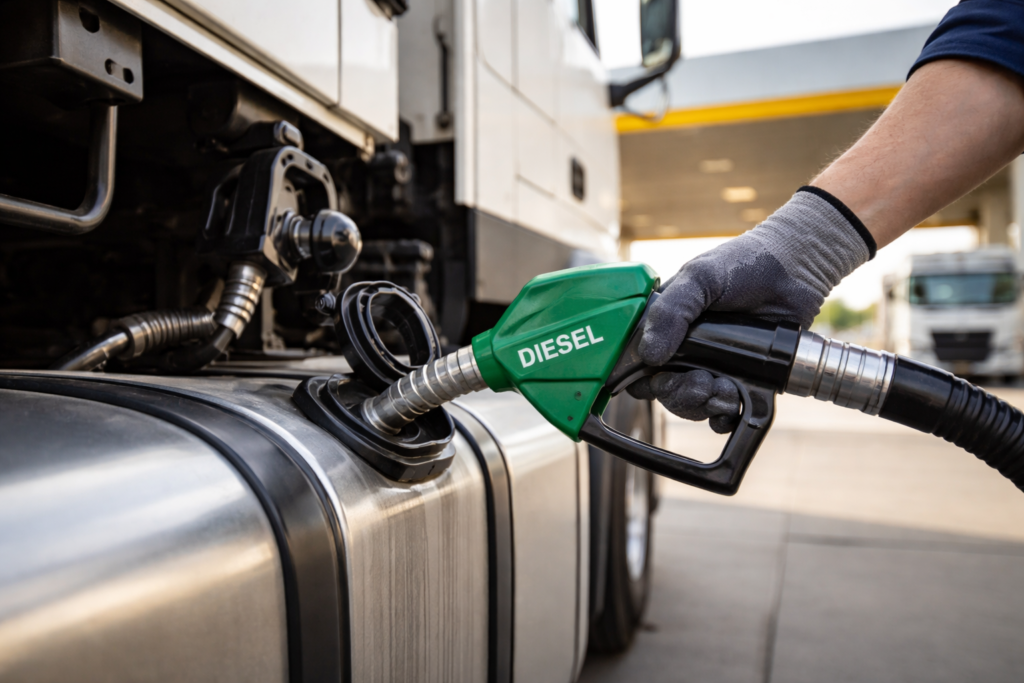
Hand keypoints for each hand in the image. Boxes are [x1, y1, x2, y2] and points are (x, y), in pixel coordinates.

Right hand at [627, 188, 873, 430]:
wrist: (796, 269)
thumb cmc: (743, 263)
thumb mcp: (700, 278)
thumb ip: (670, 311)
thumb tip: (649, 356)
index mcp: (666, 325)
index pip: (639, 363)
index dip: (644, 378)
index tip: (661, 378)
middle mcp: (685, 348)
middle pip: (666, 390)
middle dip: (682, 394)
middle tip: (704, 384)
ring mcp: (713, 364)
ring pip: (694, 402)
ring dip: (705, 404)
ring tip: (727, 390)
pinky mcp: (742, 377)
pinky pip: (724, 409)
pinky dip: (724, 417)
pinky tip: (733, 408)